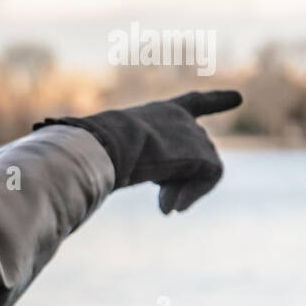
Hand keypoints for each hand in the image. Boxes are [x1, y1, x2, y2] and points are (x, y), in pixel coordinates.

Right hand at [33, 90, 242, 213]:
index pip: (191, 104)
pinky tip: (168, 207)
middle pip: (196, 155)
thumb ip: (108, 163)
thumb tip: (67, 180)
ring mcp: (192, 133)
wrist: (98, 146)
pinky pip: (208, 178)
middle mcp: (180, 118)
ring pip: (202, 170)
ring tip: (161, 205)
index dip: (216, 101)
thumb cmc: (88, 149)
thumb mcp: (102, 153)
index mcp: (157, 113)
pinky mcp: (200, 151)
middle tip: (160, 205)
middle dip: (180, 182)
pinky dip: (191, 195)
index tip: (238, 98)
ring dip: (181, 191)